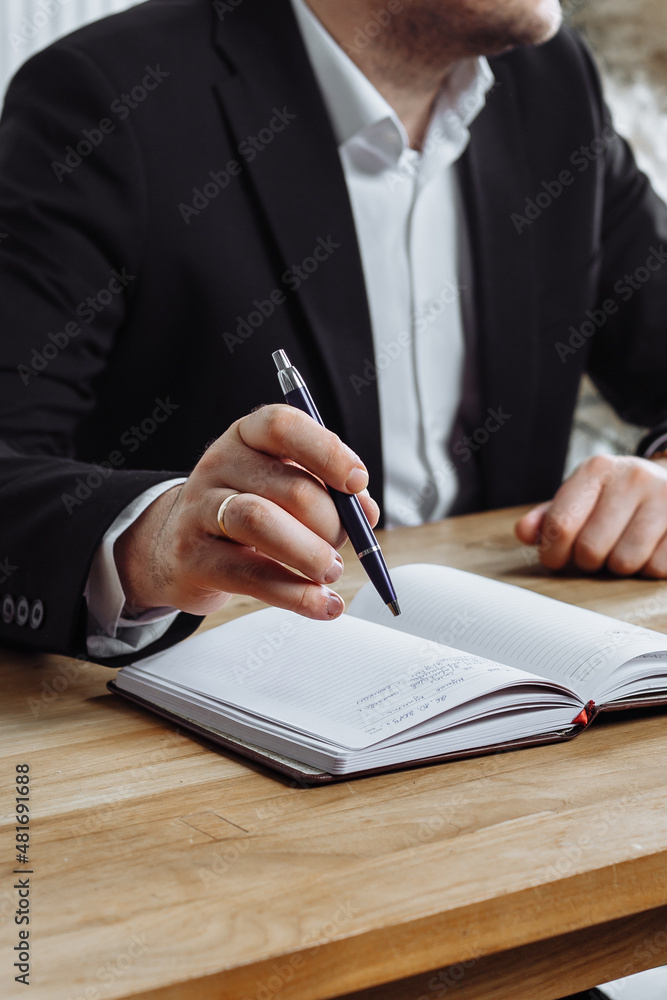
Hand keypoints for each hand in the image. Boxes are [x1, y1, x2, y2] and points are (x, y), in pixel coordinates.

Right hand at [114, 404, 378, 619]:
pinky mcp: (192, 557)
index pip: (284, 427)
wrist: (177, 549)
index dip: (327, 452)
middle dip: (330, 521)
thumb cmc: (246, 509)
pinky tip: (322, 604)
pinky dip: (296, 595)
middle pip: (287, 486)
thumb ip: (328, 492)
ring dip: (310, 553)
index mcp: (247, 437)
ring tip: (330, 570)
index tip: (357, 482)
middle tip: (343, 544)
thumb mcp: (283, 487)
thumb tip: (366, 513)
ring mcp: (198, 510)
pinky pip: (249, 575)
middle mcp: (219, 464)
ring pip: (261, 523)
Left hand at [515, 454, 666, 577]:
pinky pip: (656, 568)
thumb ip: (549, 516)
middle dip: (588, 562)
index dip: (552, 553)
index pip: (561, 524)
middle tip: (596, 553)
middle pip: (591, 550)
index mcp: (597, 469)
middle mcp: (632, 477)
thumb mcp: (582, 497)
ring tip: (623, 549)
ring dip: (619, 567)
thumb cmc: (617, 498)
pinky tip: (648, 550)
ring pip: (625, 562)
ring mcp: (664, 497)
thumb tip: (524, 532)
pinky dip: (648, 569)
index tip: (556, 559)